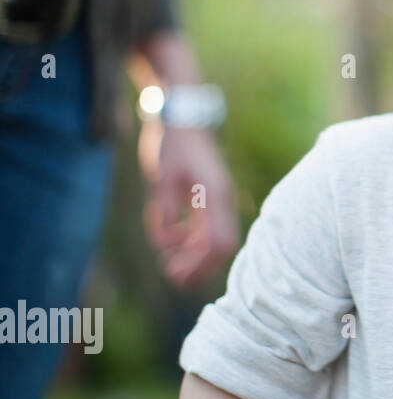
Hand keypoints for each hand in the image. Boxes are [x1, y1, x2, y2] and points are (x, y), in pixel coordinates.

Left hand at [139, 121, 238, 288]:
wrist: (183, 121)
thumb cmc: (173, 146)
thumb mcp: (163, 178)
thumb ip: (166, 209)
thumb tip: (168, 240)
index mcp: (215, 197)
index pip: (219, 243)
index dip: (201, 265)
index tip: (177, 275)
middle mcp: (222, 201)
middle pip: (221, 247)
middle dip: (199, 266)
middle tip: (171, 277)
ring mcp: (218, 200)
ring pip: (214, 240)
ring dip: (194, 256)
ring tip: (168, 265)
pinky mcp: (209, 199)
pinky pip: (205, 228)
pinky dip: (189, 240)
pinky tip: (168, 240)